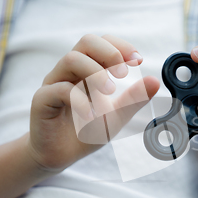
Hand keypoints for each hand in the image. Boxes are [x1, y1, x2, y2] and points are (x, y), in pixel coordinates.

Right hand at [27, 34, 159, 171]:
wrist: (62, 156)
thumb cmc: (86, 132)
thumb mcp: (117, 115)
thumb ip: (134, 99)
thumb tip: (155, 81)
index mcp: (88, 69)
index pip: (102, 43)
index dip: (120, 46)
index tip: (138, 60)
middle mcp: (70, 71)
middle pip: (86, 41)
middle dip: (109, 53)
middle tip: (124, 74)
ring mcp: (54, 83)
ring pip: (71, 59)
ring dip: (95, 73)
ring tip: (110, 92)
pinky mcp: (42, 100)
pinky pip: (60, 89)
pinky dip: (80, 100)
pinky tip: (90, 115)